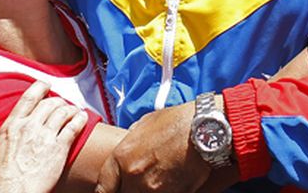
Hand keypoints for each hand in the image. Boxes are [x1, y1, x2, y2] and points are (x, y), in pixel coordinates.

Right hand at [0, 81, 87, 192]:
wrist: (10, 191)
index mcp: (11, 127)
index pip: (28, 98)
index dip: (39, 87)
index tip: (45, 84)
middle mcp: (29, 126)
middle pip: (49, 103)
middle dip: (58, 101)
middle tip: (62, 103)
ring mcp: (45, 135)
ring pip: (63, 112)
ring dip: (71, 109)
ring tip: (75, 110)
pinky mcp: (59, 148)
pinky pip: (73, 127)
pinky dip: (80, 120)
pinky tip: (83, 118)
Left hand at [95, 101, 221, 192]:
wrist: (204, 128)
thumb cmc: (176, 122)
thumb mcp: (144, 125)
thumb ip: (131, 143)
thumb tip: (129, 150)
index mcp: (121, 156)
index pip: (103, 188)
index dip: (106, 192)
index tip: (111, 191)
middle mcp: (133, 175)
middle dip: (127, 190)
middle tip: (138, 184)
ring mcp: (152, 189)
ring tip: (157, 181)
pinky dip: (166, 192)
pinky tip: (170, 184)